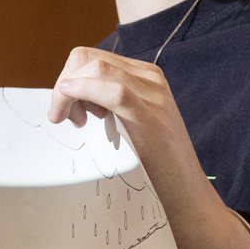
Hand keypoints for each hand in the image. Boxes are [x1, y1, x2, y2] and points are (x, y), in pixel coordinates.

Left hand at [44, 47, 217, 221]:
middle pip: (88, 59)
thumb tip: (72, 97)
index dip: (69, 80)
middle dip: (64, 84)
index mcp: (144, 76)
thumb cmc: (153, 162)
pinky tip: (72, 113)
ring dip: (67, 93)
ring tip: (71, 122)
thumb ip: (107, 103)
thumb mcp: (128, 122)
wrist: (186, 189)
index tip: (67, 110)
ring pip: (96, 69)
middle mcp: (149, 78)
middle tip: (63, 117)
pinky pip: (113, 92)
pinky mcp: (150, 116)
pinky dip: (84, 93)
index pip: (92, 59)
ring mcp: (153, 94)